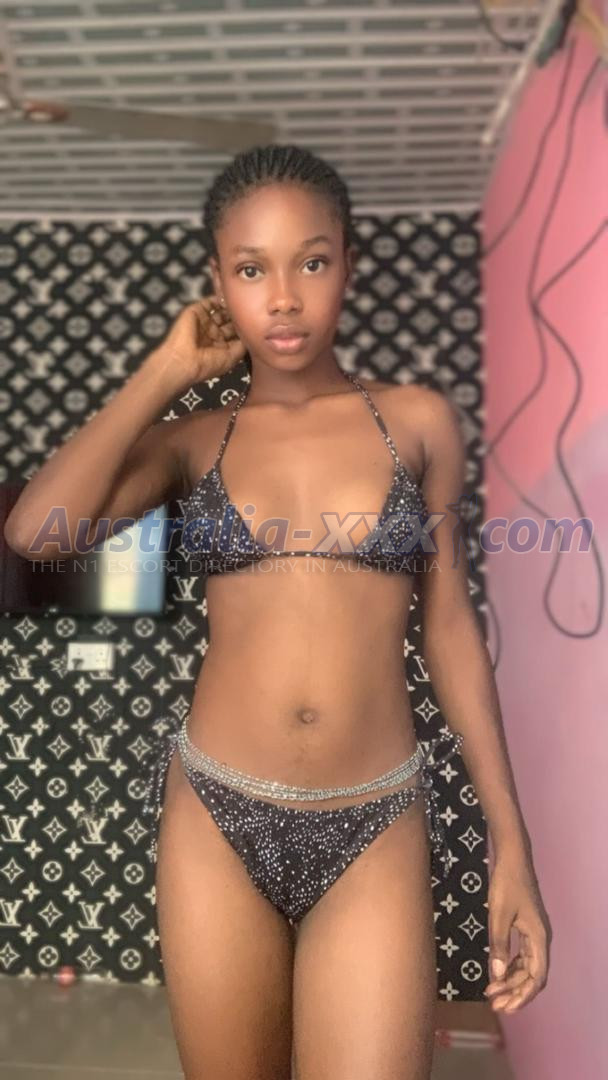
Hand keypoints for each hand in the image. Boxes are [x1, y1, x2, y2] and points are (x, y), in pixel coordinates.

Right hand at [158, 295, 246, 382]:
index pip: (236, 333)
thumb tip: (250, 333)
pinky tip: (230, 298)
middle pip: (229, 320)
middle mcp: (213, 334)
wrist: (184, 360)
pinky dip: (220, 298)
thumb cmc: (207, 365)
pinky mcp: (196, 312)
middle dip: (239, 315)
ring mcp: (204, 322)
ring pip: (221, 310)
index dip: (245, 328)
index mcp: (221, 346)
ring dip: (231, 306)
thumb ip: (242, 345)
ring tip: (243, 302)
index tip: (257, 322)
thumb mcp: (231, 358)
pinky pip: (210, 302)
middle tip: (251, 310)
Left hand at [483, 852, 551, 1012]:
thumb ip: (498, 945)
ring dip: (511, 981)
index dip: (522, 995)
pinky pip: (521, 955)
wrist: (512, 859)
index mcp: (538, 938)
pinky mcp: (526, 927)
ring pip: (526, 966)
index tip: (506, 1007)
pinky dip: (510, 967)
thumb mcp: (498, 915)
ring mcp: (534, 933)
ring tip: (492, 994)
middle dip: (515, 992)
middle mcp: (540, 939)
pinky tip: (496, 974)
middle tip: (495, 1006)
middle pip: (532, 975)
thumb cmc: (506, 884)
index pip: (536, 977)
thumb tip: (496, 975)